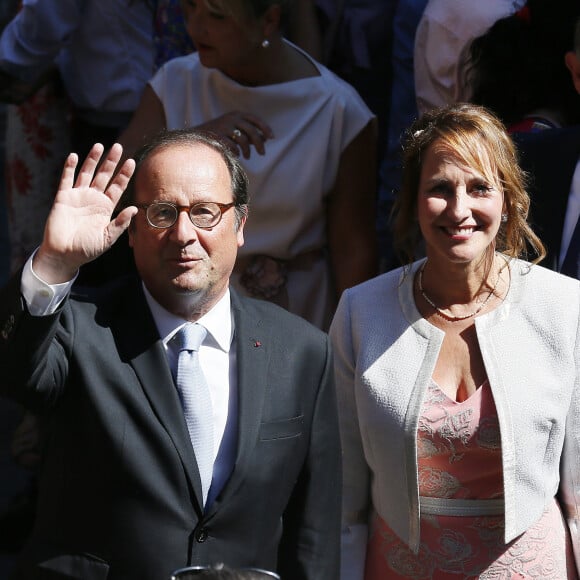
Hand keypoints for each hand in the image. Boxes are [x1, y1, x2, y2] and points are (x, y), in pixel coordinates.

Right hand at [34, 143, 136, 282]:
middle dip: (111, 162)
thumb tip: (135, 209)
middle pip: (104, 176)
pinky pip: (66, 180)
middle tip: (118, 146)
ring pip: (87, 173)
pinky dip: (69, 168)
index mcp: (106, 208)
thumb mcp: (108, 238)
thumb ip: (120, 223)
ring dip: (93, 160)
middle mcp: (93, 199)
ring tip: (100, 146)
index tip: (132, 161)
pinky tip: (74, 156)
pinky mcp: (63, 198)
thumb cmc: (87, 249)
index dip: (124, 174)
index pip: (118, 187)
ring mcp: (78, 196)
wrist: (64, 255)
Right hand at [197, 111, 273, 158]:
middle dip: (259, 144)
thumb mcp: (235, 130)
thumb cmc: (220, 134)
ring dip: (247, 151)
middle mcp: (231, 118)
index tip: (272, 138)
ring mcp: (224, 126)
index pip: (255, 120)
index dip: (265, 128)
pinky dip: (236, 152)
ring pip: (243, 140)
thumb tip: (265, 138)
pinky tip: (237, 155)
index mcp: (237, 114)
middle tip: (262, 154)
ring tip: (247, 156)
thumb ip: (249, 133)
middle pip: (252, 131)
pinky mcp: (217, 136)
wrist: (197, 136)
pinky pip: (233, 146)